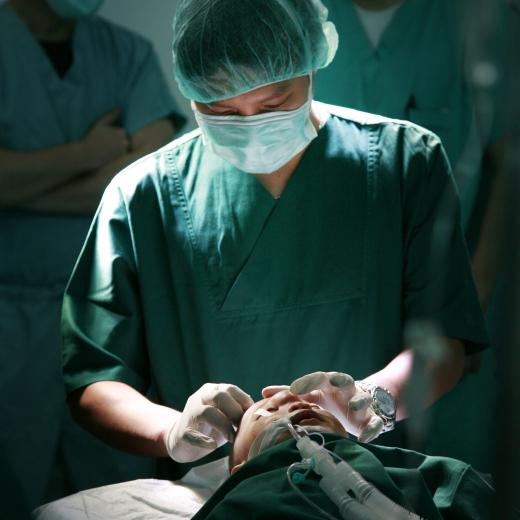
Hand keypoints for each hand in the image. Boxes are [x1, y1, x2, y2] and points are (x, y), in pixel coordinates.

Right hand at [80, 109, 128, 169]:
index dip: (115, 133)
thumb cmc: (93, 137)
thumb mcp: (101, 123)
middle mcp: (125, 142)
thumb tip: (120, 108)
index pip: (124, 131)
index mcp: (122, 132)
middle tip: (107, 142)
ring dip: (119, 147)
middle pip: (126, 139)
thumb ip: (112, 116)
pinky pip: (123, 154)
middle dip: (118, 140)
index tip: (107, 136)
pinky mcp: (121, 159)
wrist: (87, 154)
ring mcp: (124, 151)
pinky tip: (109, 152)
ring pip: (125, 146)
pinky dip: (118, 153)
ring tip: (108, 147)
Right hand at [166, 383, 253, 462]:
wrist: (181, 439)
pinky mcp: (182, 432)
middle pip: (219, 396)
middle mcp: (200, 397)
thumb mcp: (225, 414)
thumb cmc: (211, 426)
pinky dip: (204, 440)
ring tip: (232, 438)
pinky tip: (213, 446)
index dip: (244, 401)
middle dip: (235, 412)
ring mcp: (189, 413)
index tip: (253, 416)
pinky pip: (192, 434)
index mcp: (212, 390)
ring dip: (223, 425)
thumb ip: (238, 410)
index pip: (231, 389)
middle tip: (243, 427)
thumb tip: (262, 412)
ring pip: (206, 412)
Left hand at [263, 371, 383, 442]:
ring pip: (363, 398)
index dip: (308, 381)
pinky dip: (372, 429)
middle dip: (340, 380)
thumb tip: (263, 392)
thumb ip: (288, 394)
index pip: (320, 377)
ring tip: (353, 406)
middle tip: (333, 382)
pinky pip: (376, 422)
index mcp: (329, 383)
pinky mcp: (373, 418)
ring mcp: (361, 403)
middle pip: (346, 380)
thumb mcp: (310, 395)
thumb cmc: (328, 399)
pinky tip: (364, 438)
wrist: (358, 405)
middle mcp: (347, 390)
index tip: (294, 388)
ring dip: (359, 401)